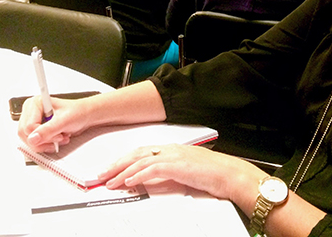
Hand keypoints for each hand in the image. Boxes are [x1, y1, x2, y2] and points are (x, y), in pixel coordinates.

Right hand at [18, 95, 91, 152]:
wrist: (85, 115)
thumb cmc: (77, 112)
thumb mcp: (64, 120)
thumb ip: (48, 130)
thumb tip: (32, 138)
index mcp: (35, 103)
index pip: (28, 126)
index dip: (42, 134)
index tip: (57, 133)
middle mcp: (31, 111)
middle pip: (26, 135)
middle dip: (44, 140)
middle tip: (58, 136)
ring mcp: (33, 121)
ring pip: (29, 141)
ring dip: (46, 143)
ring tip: (59, 137)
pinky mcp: (36, 130)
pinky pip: (34, 143)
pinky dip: (46, 145)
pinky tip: (56, 139)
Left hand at [98, 144, 264, 208]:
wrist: (229, 174)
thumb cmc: (212, 175)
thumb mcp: (185, 174)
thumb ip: (168, 175)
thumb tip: (152, 183)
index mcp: (172, 149)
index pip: (142, 152)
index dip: (124, 160)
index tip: (112, 169)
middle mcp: (170, 149)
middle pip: (136, 153)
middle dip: (117, 164)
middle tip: (101, 175)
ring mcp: (173, 155)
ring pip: (140, 160)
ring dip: (122, 171)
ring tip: (109, 181)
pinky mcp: (177, 165)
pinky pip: (152, 169)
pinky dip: (138, 175)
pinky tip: (128, 181)